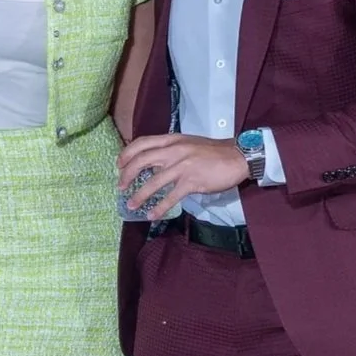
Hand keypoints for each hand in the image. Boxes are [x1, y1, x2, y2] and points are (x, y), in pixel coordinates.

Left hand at [117, 134, 248, 217]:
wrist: (236, 156)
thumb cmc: (212, 151)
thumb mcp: (187, 143)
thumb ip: (170, 150)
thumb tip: (153, 163)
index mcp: (171, 140)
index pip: (142, 143)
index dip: (127, 154)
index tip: (119, 165)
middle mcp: (173, 151)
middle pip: (141, 161)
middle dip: (127, 175)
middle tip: (120, 187)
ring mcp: (182, 166)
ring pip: (153, 182)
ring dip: (139, 195)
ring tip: (131, 205)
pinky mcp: (192, 182)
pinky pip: (170, 197)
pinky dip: (159, 208)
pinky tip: (152, 215)